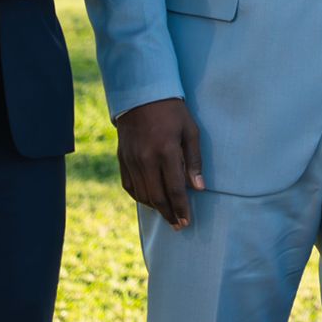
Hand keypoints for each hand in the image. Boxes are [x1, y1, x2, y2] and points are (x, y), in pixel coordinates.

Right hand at [116, 97, 203, 228]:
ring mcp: (131, 160)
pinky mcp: (122, 158)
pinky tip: (150, 201)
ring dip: (155, 208)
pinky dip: (140, 197)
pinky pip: (129, 185)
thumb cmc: (172, 111)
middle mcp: (146, 159)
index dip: (181, 208)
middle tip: (178, 225)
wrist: (141, 95)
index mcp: (166, 151)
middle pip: (157, 197)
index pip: (174, 189)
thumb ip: (194, 160)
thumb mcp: (190, 130)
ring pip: (142, 194)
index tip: (186, 222)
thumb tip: (199, 188)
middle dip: (169, 214)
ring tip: (167, 215)